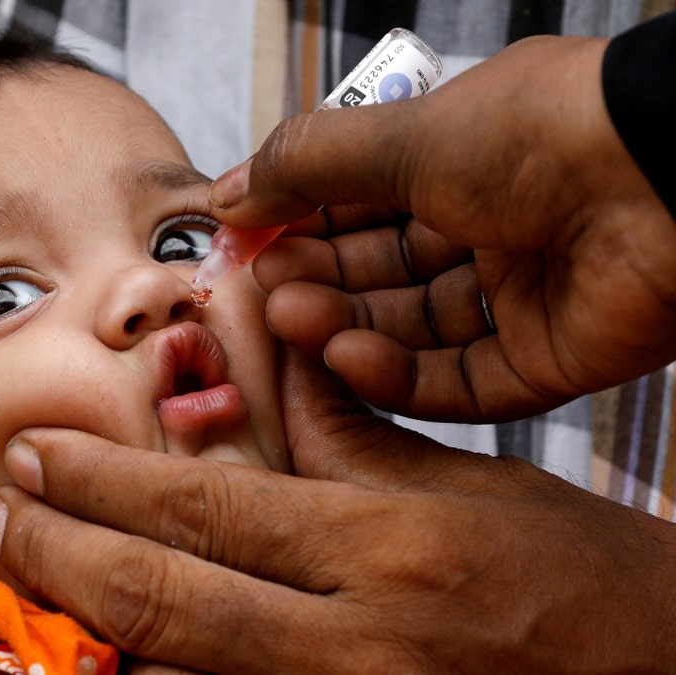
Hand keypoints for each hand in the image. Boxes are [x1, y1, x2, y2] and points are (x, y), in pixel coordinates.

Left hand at [0, 351, 675, 672]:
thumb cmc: (589, 587)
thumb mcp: (473, 491)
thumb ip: (354, 443)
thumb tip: (269, 381)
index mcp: (386, 551)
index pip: (205, 509)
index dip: (102, 484)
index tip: (36, 457)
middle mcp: (354, 643)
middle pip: (166, 596)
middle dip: (60, 553)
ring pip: (178, 672)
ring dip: (88, 627)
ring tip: (22, 577)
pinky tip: (109, 652)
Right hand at [210, 34, 675, 421]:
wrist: (668, 179)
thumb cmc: (541, 132)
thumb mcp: (401, 133)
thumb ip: (305, 164)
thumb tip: (228, 194)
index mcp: (461, 162)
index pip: (358, 205)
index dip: (298, 224)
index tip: (242, 243)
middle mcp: (488, 229)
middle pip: (378, 273)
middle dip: (315, 280)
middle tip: (262, 290)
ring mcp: (519, 298)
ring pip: (410, 330)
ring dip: (343, 328)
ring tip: (292, 319)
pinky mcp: (546, 360)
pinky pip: (458, 382)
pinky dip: (398, 376)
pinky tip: (348, 356)